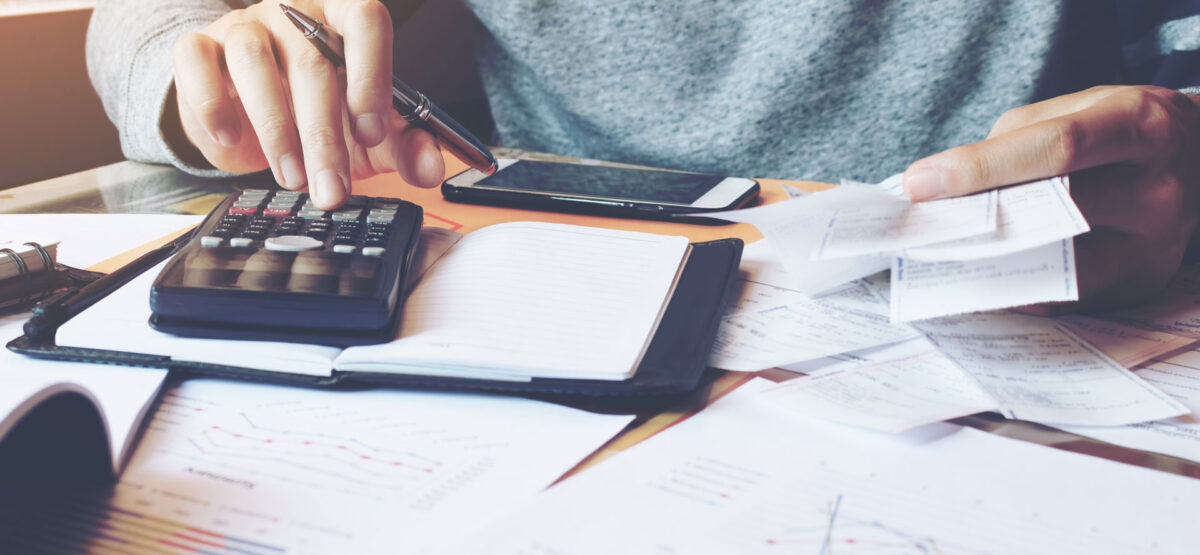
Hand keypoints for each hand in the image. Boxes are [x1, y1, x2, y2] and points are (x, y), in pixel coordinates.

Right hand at [170, 0, 443, 208]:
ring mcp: (245, 26)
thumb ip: (406, 147)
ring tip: (293, 179)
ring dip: (277, 131)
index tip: (372, 132)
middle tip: (333, 189)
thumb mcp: (368, 136)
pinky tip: (231, 137)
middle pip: (313, 63)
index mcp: (343, 19)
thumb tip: (433, 168)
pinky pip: (197, 61)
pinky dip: (212, 104)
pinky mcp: (199, 47)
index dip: (371, 74)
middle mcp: (294, 13)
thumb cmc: (317, 114)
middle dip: (325, 138)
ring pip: (256, 64)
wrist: (247, 115)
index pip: (365, 19)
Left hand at [902, 85, 1199, 311]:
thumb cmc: (1119, 130)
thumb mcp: (1077, 109)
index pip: (1055, 149)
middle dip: (975, 222)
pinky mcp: (1140, 284)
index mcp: (1139, 126)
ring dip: (987, 264)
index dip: (981, 168)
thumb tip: (945, 189)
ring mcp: (1155, 245)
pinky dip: (1013, 289)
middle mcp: (1158, 188)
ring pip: (1056, 266)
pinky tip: (971, 279)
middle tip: (915, 228)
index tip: (919, 183)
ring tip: (933, 257)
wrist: (1199, 162)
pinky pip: (1063, 296)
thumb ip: (1013, 143)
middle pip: (1054, 211)